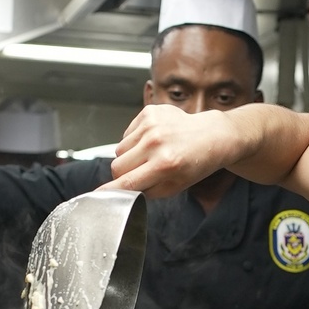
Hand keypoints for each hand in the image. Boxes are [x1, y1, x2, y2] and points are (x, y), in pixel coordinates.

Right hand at [107, 104, 244, 198]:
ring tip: (150, 156)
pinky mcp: (149, 111)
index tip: (96, 196)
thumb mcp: (174, 187)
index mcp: (165, 165)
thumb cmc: (195, 164)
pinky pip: (127, 134)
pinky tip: (153, 141)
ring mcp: (152, 125)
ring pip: (120, 150)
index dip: (109, 191)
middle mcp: (156, 142)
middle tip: (139, 174)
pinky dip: (135, 141)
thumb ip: (147, 191)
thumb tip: (122, 191)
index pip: (126, 182)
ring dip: (129, 157)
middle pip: (117, 166)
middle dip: (123, 174)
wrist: (211, 136)